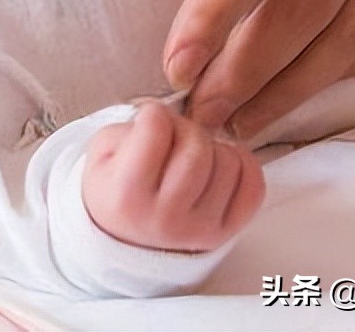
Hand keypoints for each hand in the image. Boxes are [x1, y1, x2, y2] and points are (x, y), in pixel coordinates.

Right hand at [83, 102, 264, 252]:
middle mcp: (165, 217)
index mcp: (127, 194)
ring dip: (212, 148)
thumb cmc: (114, 190)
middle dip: (185, 128)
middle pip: (197, 146)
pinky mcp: (225, 233)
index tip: (148, 120)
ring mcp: (200, 229)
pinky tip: (218, 166)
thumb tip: (170, 115)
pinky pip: (254, 186)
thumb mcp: (100, 154)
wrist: (123, 240)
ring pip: (229, 162)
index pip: (156, 128)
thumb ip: (129, 127)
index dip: (152, 113)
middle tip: (173, 136)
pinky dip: (241, 165)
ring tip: (190, 156)